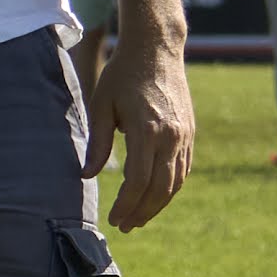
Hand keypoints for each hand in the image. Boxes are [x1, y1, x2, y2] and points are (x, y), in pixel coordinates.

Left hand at [98, 28, 193, 230]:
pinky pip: (183, 168)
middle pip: (161, 187)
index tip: (114, 219)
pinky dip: (171, 186)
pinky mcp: (190, 131)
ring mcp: (185, 134)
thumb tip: (87, 176)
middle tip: (125, 227)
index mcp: (147, 130)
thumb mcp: (101, 105)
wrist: (156, 49)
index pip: (139, 180)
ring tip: (139, 218)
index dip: (127, 204)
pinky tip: (157, 196)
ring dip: (158, 203)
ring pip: (176, 181)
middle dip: (143, 211)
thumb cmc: (122, 74)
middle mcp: (172, 136)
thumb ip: (98, 143)